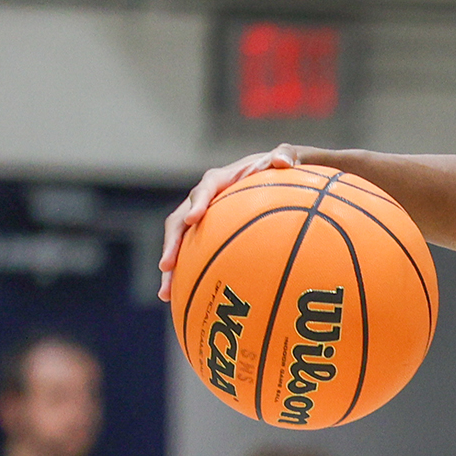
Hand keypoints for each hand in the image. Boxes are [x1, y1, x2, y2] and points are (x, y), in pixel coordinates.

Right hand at [158, 147, 310, 299]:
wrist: (278, 176)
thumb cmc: (285, 167)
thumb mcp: (290, 158)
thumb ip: (286, 156)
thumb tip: (282, 161)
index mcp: (222, 180)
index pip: (206, 188)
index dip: (198, 203)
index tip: (194, 220)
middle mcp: (206, 199)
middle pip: (180, 221)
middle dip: (172, 244)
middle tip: (167, 265)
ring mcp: (205, 219)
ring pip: (181, 242)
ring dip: (172, 266)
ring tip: (165, 293)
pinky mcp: (208, 235)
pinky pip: (193, 254)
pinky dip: (188, 274)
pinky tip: (183, 300)